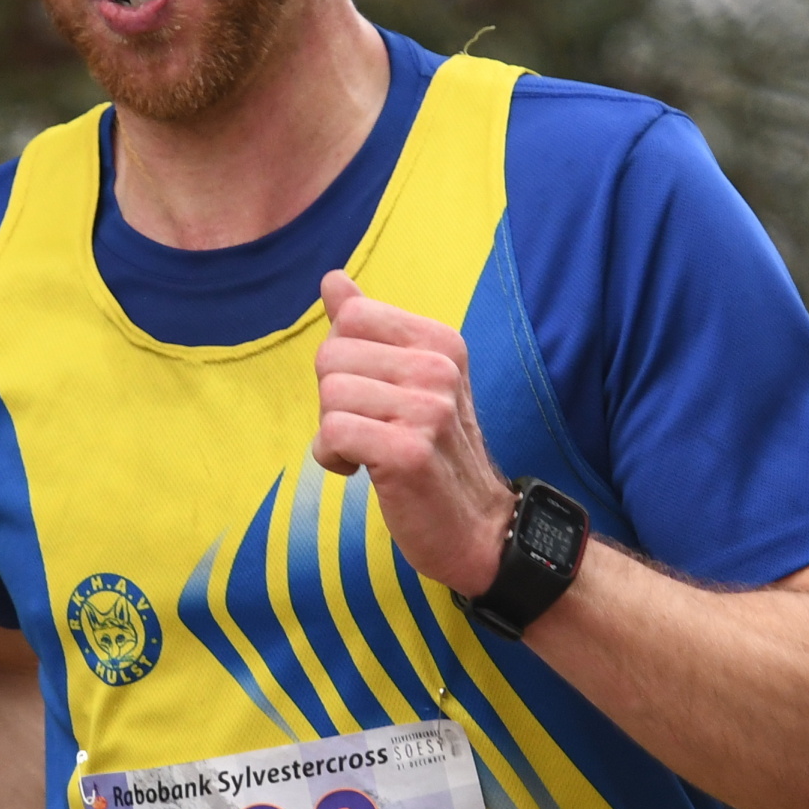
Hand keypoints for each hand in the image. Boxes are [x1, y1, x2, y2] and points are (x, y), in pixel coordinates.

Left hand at [312, 270, 515, 596]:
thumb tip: (332, 279)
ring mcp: (428, 410)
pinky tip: (362, 471)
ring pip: (329, 396)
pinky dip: (333, 457)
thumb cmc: (435, 454)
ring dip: (332, 433)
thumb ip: (371, 328)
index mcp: (440, 342)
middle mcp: (439, 369)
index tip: (369, 393)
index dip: (342, 360)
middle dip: (333, 399)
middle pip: (331, 357)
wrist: (479, 528)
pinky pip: (333, 433)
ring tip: (367, 451)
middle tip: (368, 428)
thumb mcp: (412, 381)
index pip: (350, 318)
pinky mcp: (408, 452)